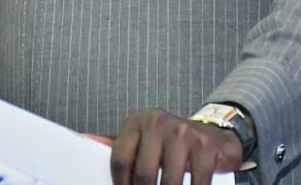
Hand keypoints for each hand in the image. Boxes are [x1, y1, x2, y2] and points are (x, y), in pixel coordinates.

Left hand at [109, 108, 243, 184]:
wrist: (215, 136)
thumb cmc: (172, 144)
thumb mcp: (144, 141)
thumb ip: (120, 146)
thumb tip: (86, 140)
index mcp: (137, 122)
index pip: (120, 159)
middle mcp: (158, 122)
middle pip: (143, 174)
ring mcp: (183, 132)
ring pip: (169, 182)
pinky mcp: (204, 145)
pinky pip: (196, 183)